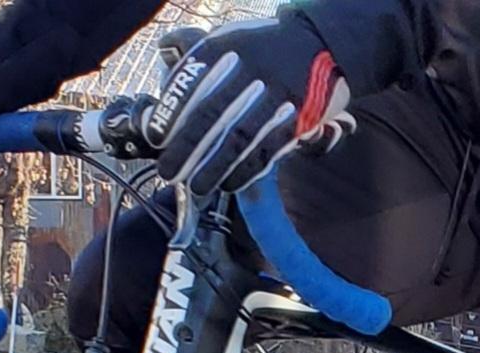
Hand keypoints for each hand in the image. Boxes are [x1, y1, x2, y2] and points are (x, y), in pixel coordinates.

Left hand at [147, 17, 351, 196]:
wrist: (323, 41)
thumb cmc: (265, 47)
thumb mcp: (229, 37)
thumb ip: (196, 55)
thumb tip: (163, 66)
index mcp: (226, 47)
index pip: (190, 82)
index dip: (171, 114)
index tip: (156, 139)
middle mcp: (249, 68)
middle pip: (211, 113)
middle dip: (186, 147)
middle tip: (168, 172)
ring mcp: (275, 94)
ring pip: (239, 137)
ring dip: (215, 167)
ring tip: (197, 187)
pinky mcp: (296, 117)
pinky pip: (267, 150)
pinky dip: (246, 171)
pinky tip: (230, 185)